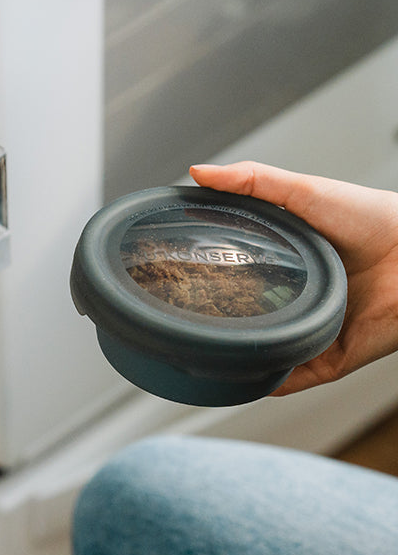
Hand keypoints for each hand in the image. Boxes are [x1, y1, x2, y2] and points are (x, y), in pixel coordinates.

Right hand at [190, 161, 397, 394]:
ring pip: (267, 352)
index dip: (209, 274)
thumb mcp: (304, 190)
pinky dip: (271, 381)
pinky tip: (248, 378)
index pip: (238, 272)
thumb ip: (251, 182)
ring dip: (241, 357)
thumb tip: (199, 173)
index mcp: (290, 261)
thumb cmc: (377, 219)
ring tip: (208, 354)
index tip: (178, 274)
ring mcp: (314, 329)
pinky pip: (295, 377)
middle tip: (188, 317)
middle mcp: (299, 297)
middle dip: (220, 321)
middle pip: (248, 316)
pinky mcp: (331, 357)